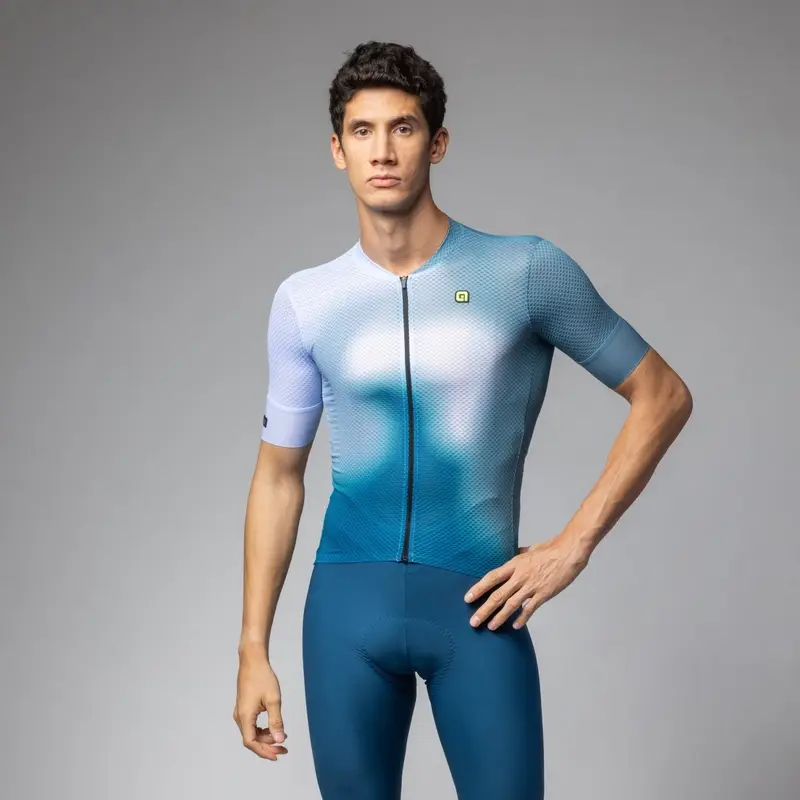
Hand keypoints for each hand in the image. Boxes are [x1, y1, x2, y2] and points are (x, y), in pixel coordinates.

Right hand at [233, 651, 287, 759]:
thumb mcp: (273, 700)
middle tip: (284, 747)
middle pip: (251, 739)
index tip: (278, 754)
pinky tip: (272, 728)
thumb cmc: (263, 677)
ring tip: (281, 737)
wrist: (252, 660)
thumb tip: (279, 739)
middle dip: (267, 746)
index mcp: (245, 716)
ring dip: (265, 738)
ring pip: (251, 733)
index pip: (251, 742)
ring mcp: (240, 712)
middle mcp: (239, 716)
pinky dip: (261, 730)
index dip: (264, 751)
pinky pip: (251, 725)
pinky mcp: (243, 707)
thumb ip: (276, 721)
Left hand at [464, 536, 590, 629]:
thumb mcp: (530, 550)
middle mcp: (519, 577)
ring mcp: (531, 586)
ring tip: (490, 627)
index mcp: (514, 564)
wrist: (569, 552)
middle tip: (473, 622)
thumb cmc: (551, 548)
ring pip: (511, 605)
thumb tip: (514, 556)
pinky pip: (530, 608)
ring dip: (499, 617)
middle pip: (497, 595)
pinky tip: (515, 626)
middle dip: (484, 610)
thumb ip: (520, 556)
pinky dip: (522, 618)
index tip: (467, 599)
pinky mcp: (543, 594)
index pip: (491, 578)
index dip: (478, 589)